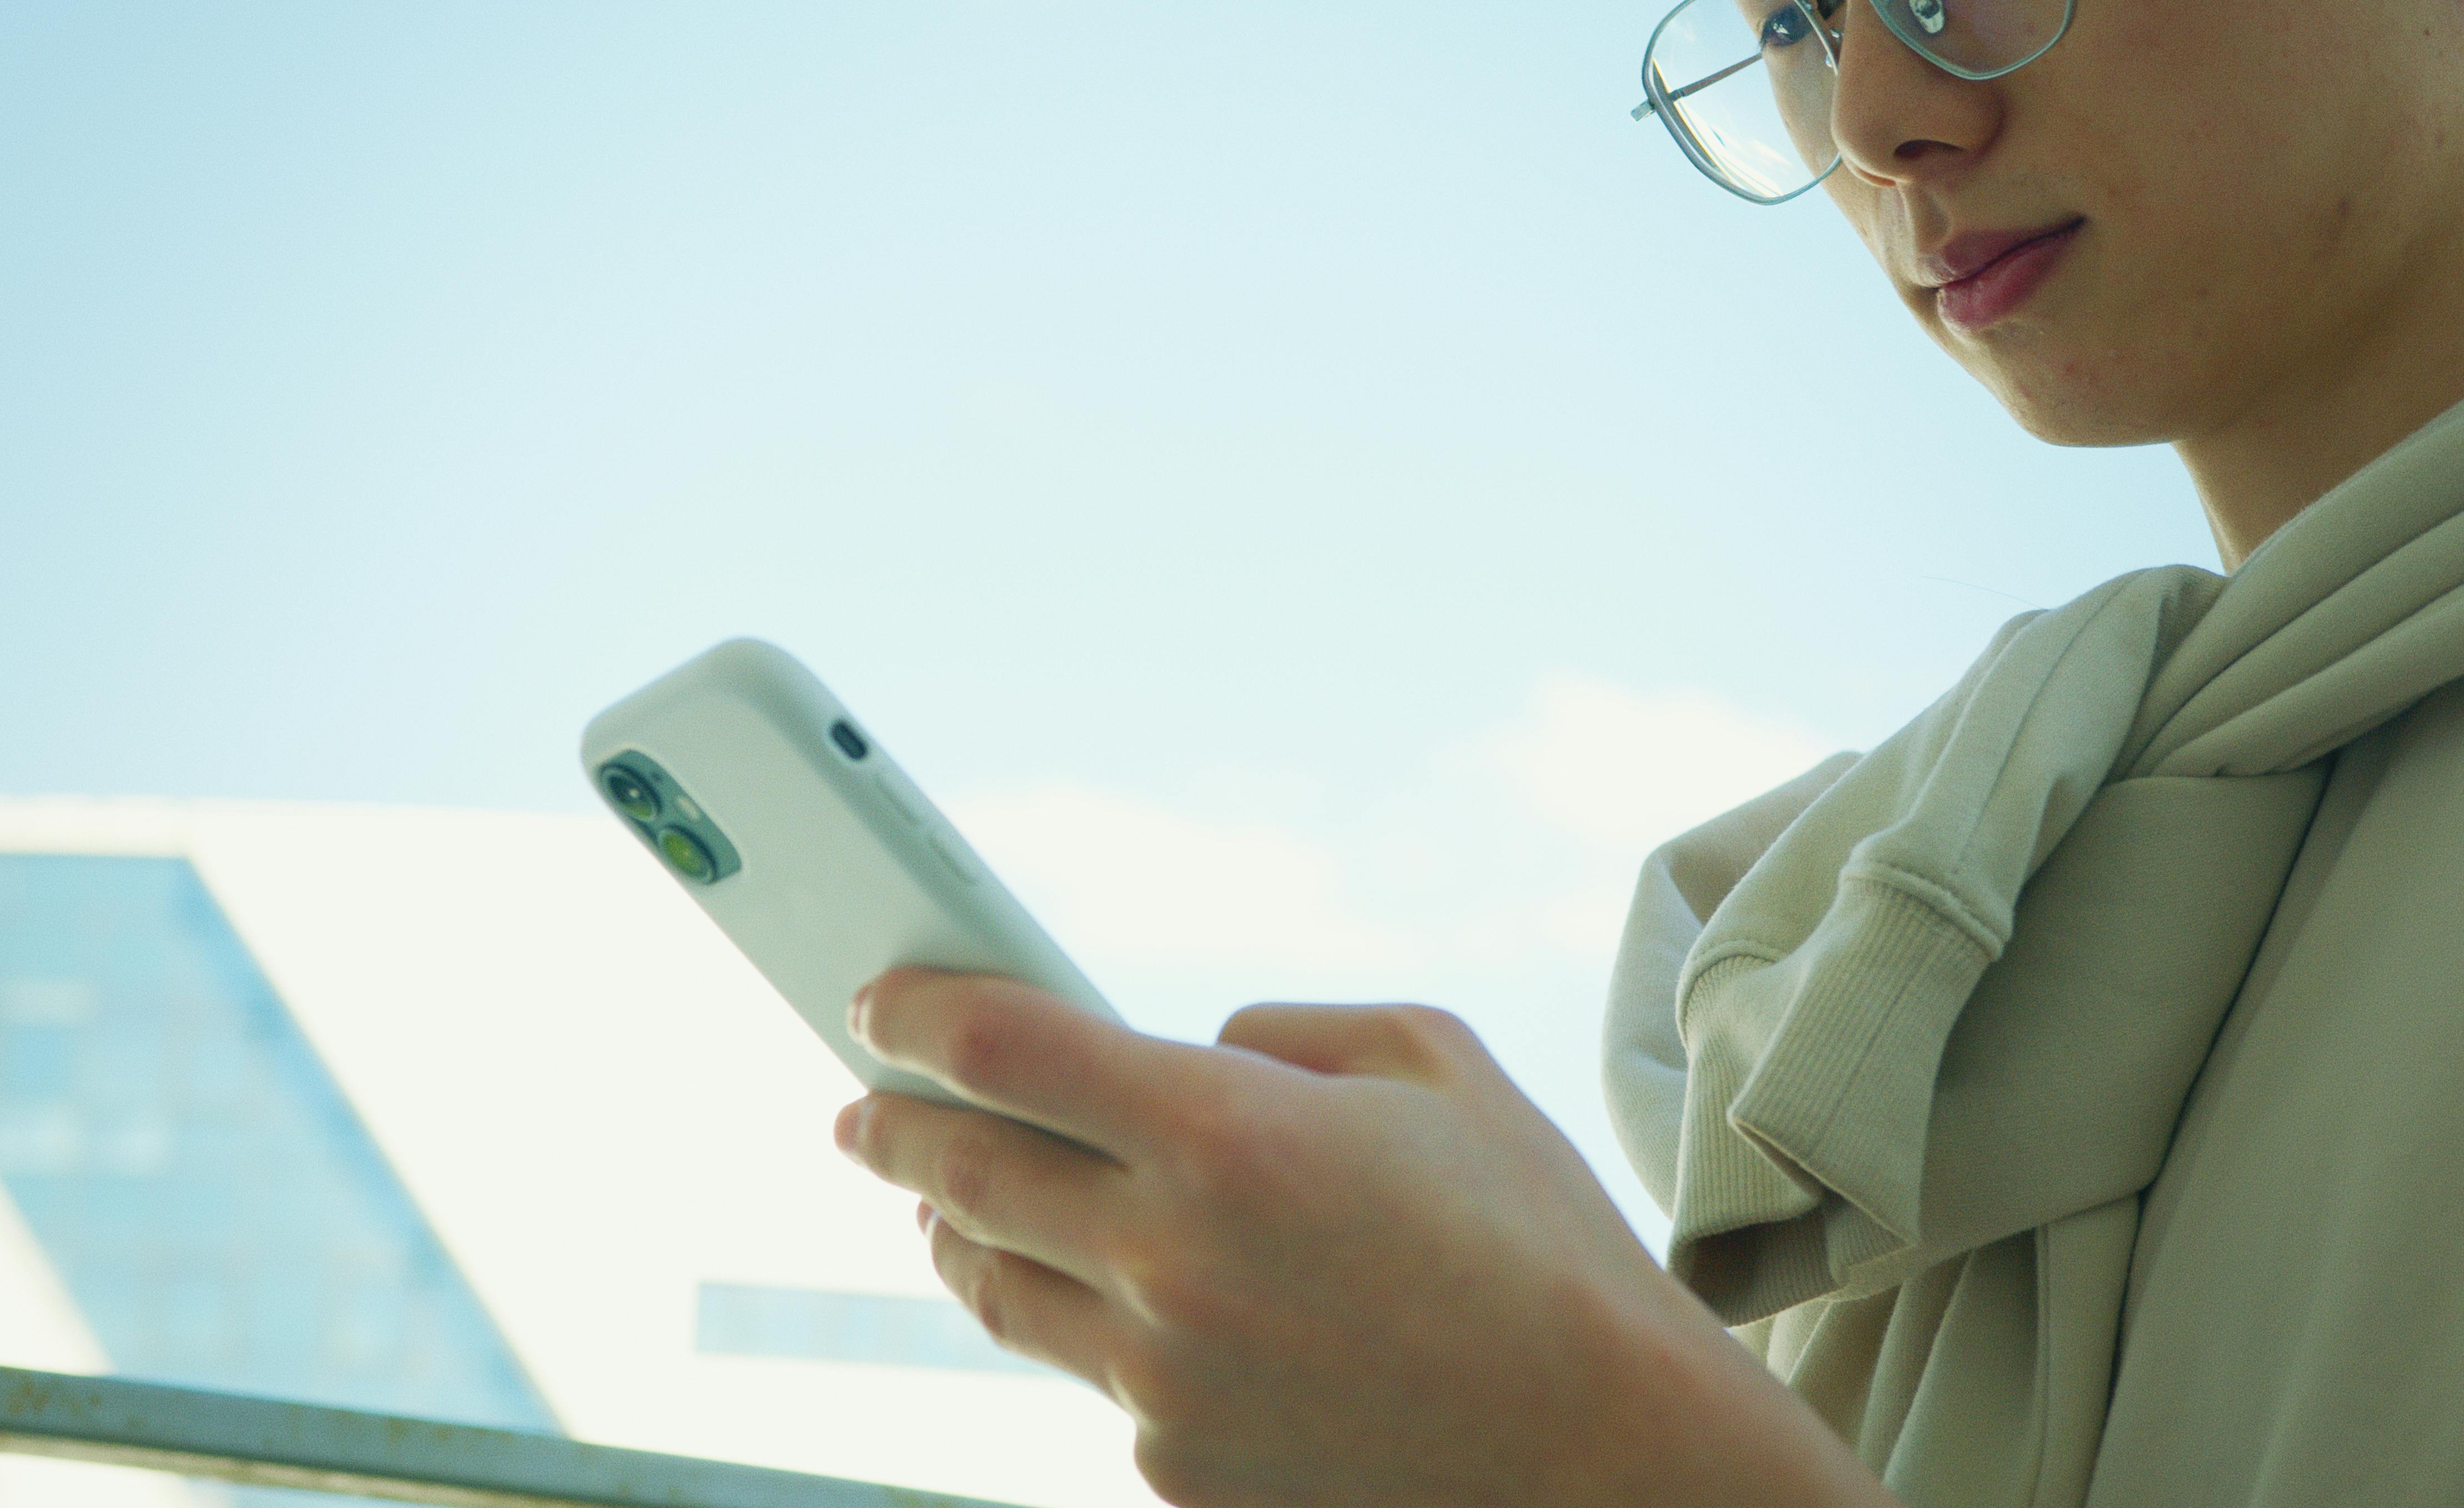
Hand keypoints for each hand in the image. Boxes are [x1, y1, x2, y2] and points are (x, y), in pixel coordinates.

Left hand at [832, 970, 1890, 1507]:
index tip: (876, 1002)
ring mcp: (1161, 1382)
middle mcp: (1167, 1261)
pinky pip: (1096, 1381)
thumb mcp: (1427, 1060)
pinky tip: (1102, 1303)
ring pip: (997, 1291)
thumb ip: (1278, 1031)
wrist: (1603, 1452)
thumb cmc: (1533, 1237)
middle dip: (893, 1129)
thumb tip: (1181, 1046)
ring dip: (951, 1235)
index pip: (1001, 1048)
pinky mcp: (1177, 1470)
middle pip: (962, 1174)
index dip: (918, 1014)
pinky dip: (1089, 1329)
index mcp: (1221, 1133)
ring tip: (935, 1207)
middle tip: (860, 1109)